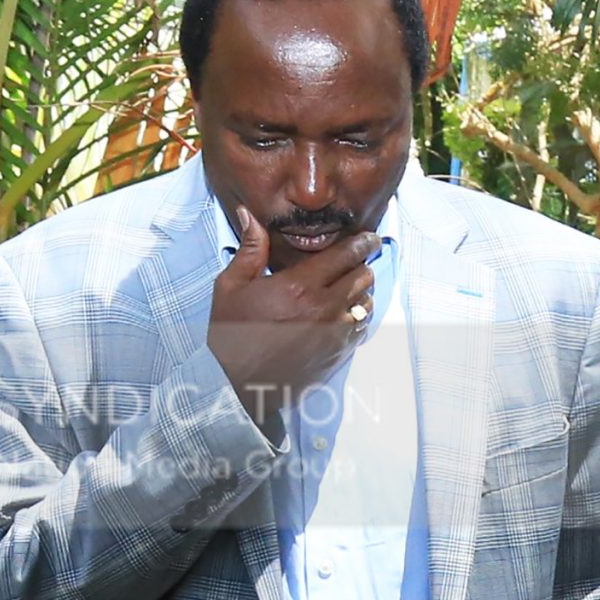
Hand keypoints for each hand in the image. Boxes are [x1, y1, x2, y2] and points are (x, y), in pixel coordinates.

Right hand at [206, 205, 378, 411]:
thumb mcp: (230, 287)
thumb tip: (250, 214)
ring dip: (362, 291)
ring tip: (350, 287)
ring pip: (366, 303)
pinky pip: (361, 327)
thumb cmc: (231, 334)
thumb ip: (249, 249)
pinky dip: (357, 316)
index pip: (344, 256)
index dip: (361, 243)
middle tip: (358, 260)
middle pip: (362, 277)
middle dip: (362, 265)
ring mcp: (334, 333)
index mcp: (298, 286)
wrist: (240, 385)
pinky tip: (345, 312)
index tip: (368, 237)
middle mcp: (323, 308)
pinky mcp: (338, 354)